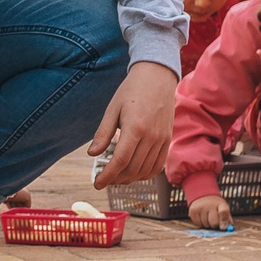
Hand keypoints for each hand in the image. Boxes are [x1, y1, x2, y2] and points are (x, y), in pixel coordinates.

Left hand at [89, 62, 176, 188]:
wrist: (157, 77)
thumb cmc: (132, 90)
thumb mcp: (113, 109)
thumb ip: (103, 133)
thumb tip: (92, 154)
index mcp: (135, 127)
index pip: (121, 161)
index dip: (108, 175)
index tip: (97, 183)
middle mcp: (151, 136)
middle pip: (133, 169)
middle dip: (116, 179)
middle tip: (104, 179)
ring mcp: (162, 139)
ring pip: (145, 170)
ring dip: (129, 179)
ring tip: (116, 177)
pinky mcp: (168, 140)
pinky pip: (158, 165)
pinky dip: (145, 174)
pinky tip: (134, 173)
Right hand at [189, 193, 231, 229]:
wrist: (203, 195)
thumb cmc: (216, 206)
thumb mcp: (223, 209)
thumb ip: (226, 219)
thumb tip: (226, 228)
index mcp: (221, 204)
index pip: (223, 212)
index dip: (224, 221)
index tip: (223, 228)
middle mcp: (210, 204)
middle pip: (214, 223)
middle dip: (215, 225)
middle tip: (214, 220)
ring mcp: (201, 207)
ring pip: (205, 225)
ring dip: (207, 224)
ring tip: (207, 217)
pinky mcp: (193, 211)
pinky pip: (198, 224)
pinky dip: (200, 224)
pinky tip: (202, 218)